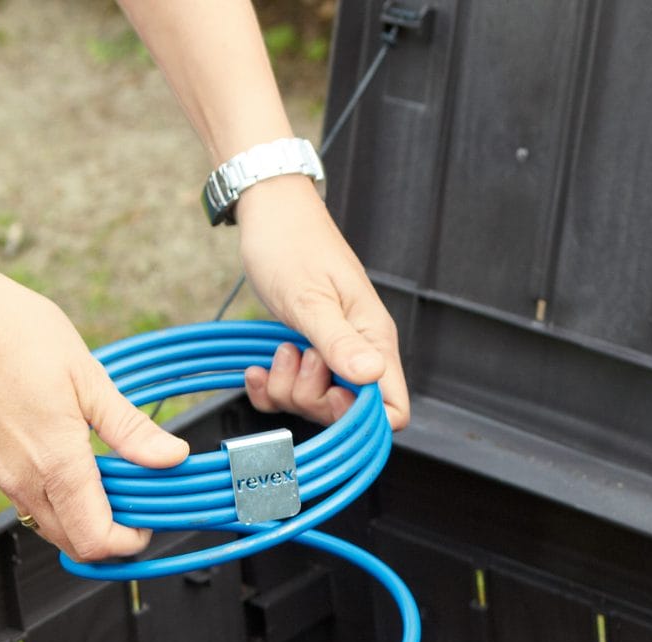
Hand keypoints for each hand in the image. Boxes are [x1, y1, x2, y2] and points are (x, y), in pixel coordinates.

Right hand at [0, 262, 188, 560]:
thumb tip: (171, 457)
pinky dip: (60, 500)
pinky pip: (31, 503)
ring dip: (85, 517)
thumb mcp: (88, 378)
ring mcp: (4, 476)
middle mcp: (25, 482)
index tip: (149, 516)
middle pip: (74, 545)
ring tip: (109, 474)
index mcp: (56, 465)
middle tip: (136, 496)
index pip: (96, 542)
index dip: (130, 542)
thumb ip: (130, 429)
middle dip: (111, 535)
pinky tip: (77, 460)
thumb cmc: (15, 336)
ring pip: (52, 527)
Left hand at [234, 176, 408, 429]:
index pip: (393, 407)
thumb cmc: (292, 244)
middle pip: (349, 413)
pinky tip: (258, 368)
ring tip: (281, 347)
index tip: (331, 397)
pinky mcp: (303, 353)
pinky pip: (288, 394)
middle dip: (314, 399)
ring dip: (288, 388)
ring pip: (315, 405)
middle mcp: (358, 351)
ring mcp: (330, 355)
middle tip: (299, 357)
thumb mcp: (311, 298)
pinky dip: (269, 388)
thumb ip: (341, 342)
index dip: (363, 419)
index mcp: (373, 339)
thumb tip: (372, 377)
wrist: (269, 212)